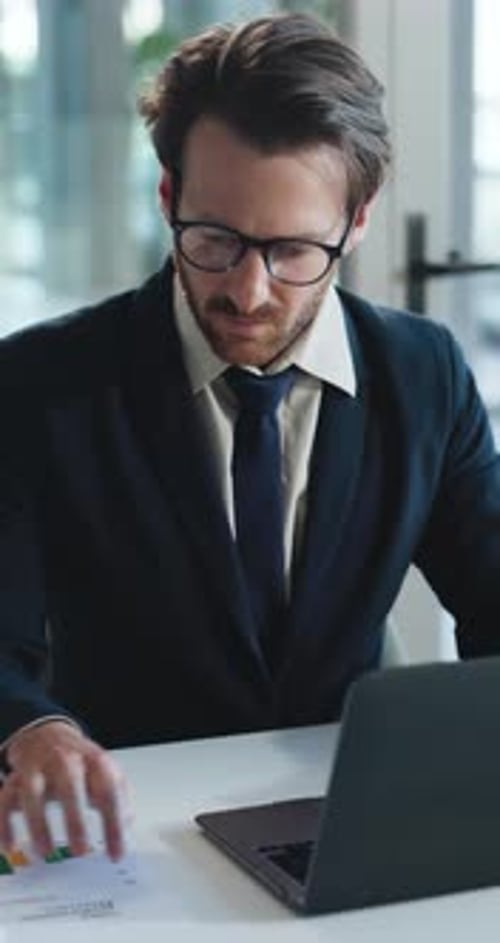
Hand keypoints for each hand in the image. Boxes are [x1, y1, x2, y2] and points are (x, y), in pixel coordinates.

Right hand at [0, 721, 130, 859]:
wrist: (49, 736)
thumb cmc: (80, 763)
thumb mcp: (106, 772)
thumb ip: (120, 798)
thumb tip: (127, 827)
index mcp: (94, 761)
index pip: (109, 791)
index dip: (114, 824)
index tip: (116, 853)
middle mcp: (66, 760)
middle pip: (70, 784)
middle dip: (75, 818)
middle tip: (81, 850)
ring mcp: (38, 767)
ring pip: (32, 791)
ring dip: (38, 823)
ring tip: (45, 852)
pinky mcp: (16, 777)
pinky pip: (5, 799)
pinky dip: (4, 823)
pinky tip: (10, 845)